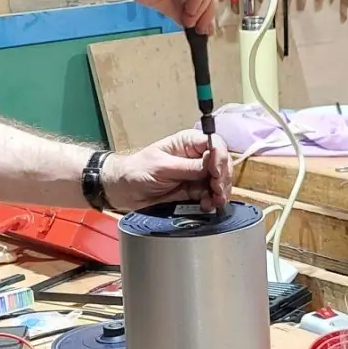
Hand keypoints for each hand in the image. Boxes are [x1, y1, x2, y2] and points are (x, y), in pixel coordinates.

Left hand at [103, 129, 232, 211]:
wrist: (124, 191)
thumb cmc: (137, 171)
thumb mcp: (162, 167)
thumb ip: (187, 167)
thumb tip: (211, 162)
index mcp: (187, 142)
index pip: (214, 143)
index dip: (220, 158)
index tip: (216, 173)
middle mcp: (195, 156)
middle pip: (222, 163)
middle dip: (223, 178)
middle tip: (217, 192)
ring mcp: (196, 174)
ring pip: (220, 181)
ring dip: (220, 192)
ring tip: (213, 202)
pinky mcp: (194, 190)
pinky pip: (210, 195)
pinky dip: (212, 201)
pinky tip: (207, 206)